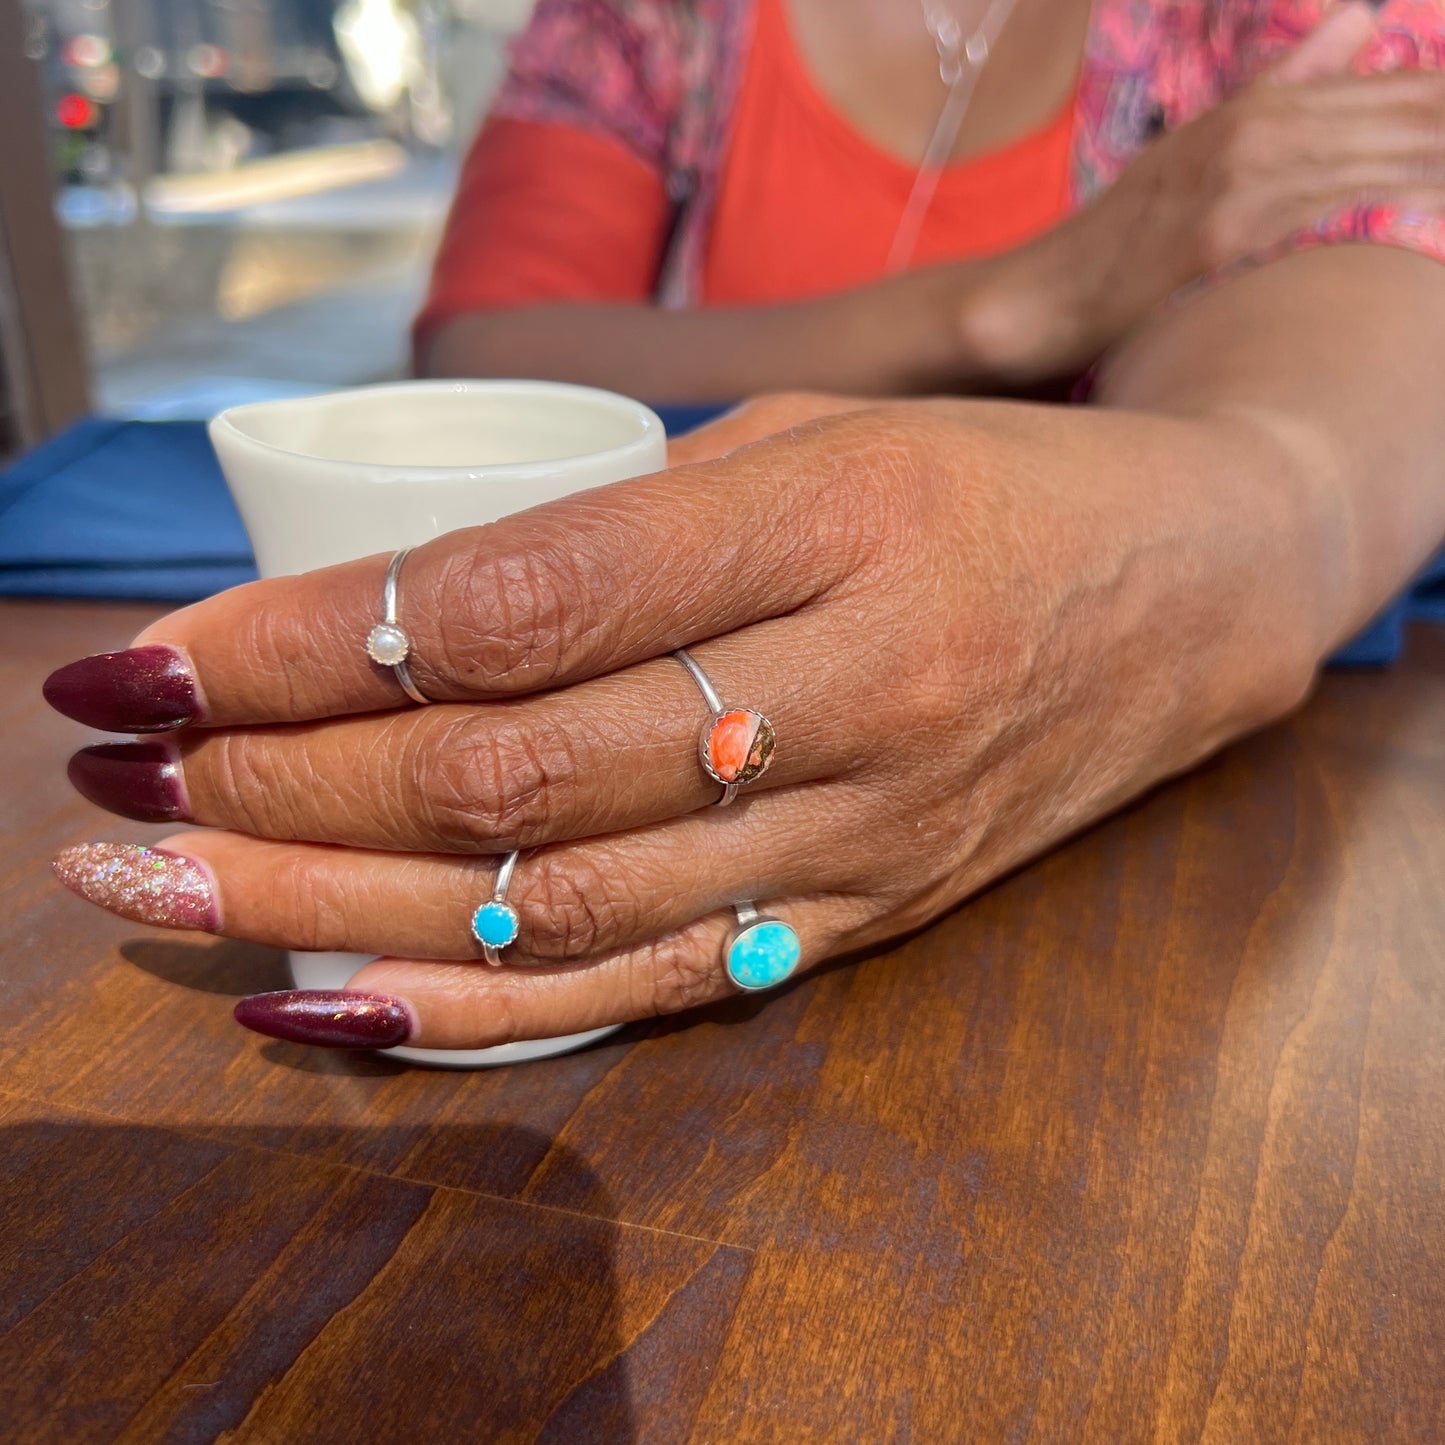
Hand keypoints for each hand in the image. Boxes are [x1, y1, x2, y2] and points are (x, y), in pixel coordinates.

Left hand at [45, 397, 1309, 1050]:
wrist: (1184, 589)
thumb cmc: (980, 482)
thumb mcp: (806, 440)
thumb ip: (613, 535)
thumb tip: (387, 627)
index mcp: (833, 523)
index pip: (521, 600)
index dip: (314, 641)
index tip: (158, 663)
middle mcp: (850, 692)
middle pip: (515, 770)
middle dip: (284, 789)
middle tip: (117, 794)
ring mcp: (863, 830)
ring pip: (559, 903)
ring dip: (335, 912)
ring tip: (166, 906)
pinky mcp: (868, 919)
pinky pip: (653, 983)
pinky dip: (478, 1008)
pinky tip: (330, 1005)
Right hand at [957, 0, 1444, 381]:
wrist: (1040, 296)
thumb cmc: (1119, 240)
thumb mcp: (1198, 148)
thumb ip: (1287, 84)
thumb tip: (1363, 19)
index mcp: (1257, 111)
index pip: (1394, 89)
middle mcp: (1255, 131)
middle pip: (1402, 112)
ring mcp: (1238, 179)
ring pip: (1378, 152)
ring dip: (1439, 157)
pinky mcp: (1222, 232)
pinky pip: (1330, 204)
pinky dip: (1397, 195)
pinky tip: (1444, 201)